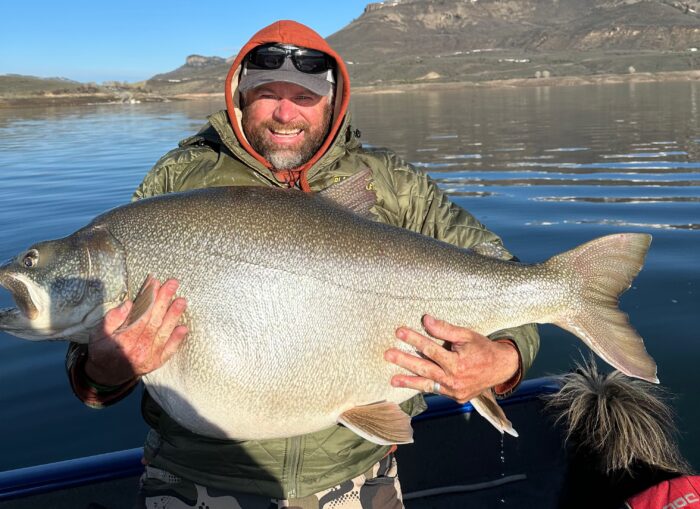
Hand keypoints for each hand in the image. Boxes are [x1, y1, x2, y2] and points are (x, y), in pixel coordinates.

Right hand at [85, 276, 187, 385]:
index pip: (141, 315)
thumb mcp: (98, 334)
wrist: (107, 376)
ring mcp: (150, 357)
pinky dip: (177, 339)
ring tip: (182, 301)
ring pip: (164, 333)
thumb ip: (112, 318)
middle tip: (172, 284)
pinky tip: (183, 328)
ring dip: (174, 316)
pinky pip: (169, 350)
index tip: (155, 283)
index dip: (149, 299)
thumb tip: (128, 304)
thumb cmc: (102, 350)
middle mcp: (139, 349)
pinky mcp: (157, 362)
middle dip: (164, 301)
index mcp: (124, 341)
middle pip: (154, 321)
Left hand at [384, 314, 518, 403]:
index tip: (399, 332)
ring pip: (427, 384)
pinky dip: (422, 388)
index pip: (430, 349)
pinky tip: (410, 385)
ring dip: (409, 381)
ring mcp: (454, 391)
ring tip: (393, 380)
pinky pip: (435, 391)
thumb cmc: (482, 348)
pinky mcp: (455, 398)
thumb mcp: (466, 335)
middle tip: (388, 355)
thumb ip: (444, 330)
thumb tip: (425, 320)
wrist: (501, 368)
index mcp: (457, 363)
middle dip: (405, 361)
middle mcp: (454, 379)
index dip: (414, 340)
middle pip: (425, 368)